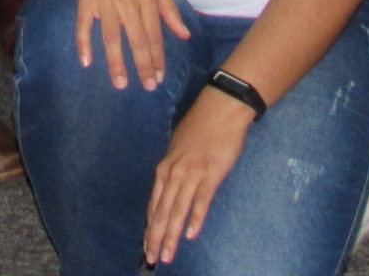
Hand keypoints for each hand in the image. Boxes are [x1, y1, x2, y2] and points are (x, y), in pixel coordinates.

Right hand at [72, 0, 190, 91]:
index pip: (154, 34)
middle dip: (143, 65)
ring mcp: (105, 0)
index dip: (158, 57)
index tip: (160, 78)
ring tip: (120, 83)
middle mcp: (127, 0)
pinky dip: (83, 43)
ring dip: (116, 62)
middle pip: (136, 38)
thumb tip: (185, 35)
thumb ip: (170, 10)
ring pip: (111, 36)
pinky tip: (86, 62)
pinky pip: (83, 24)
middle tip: (146, 87)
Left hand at [144, 90, 253, 264]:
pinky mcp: (211, 173)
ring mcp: (192, 173)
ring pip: (178, 210)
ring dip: (172, 235)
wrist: (221, 107)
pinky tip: (191, 234)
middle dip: (156, 237)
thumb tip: (169, 189)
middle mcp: (174, 172)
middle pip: (162, 211)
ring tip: (167, 255)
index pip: (154, 204)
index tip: (147, 246)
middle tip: (152, 260)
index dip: (150, 227)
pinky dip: (195, 217)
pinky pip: (201, 199)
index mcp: (165, 168)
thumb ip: (173, 170)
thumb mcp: (179, 148)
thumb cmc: (201, 127)